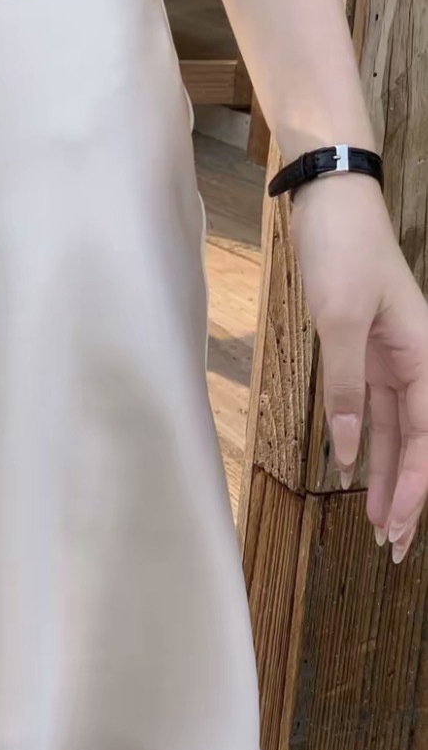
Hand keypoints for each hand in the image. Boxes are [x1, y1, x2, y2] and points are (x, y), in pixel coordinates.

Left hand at [292, 174, 427, 562]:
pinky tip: (355, 467)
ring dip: (385, 474)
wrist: (332, 203)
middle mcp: (415, 361)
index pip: (425, 437)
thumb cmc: (343, 251)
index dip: (414, 487)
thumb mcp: (340, 320)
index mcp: (425, 356)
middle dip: (406, 495)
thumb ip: (344, 385)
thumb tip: (346, 449)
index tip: (397, 528)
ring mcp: (390, 356)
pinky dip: (363, 438)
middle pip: (415, 441)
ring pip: (393, 429)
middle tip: (391, 546)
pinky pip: (369, 405)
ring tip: (376, 522)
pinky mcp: (364, 349)